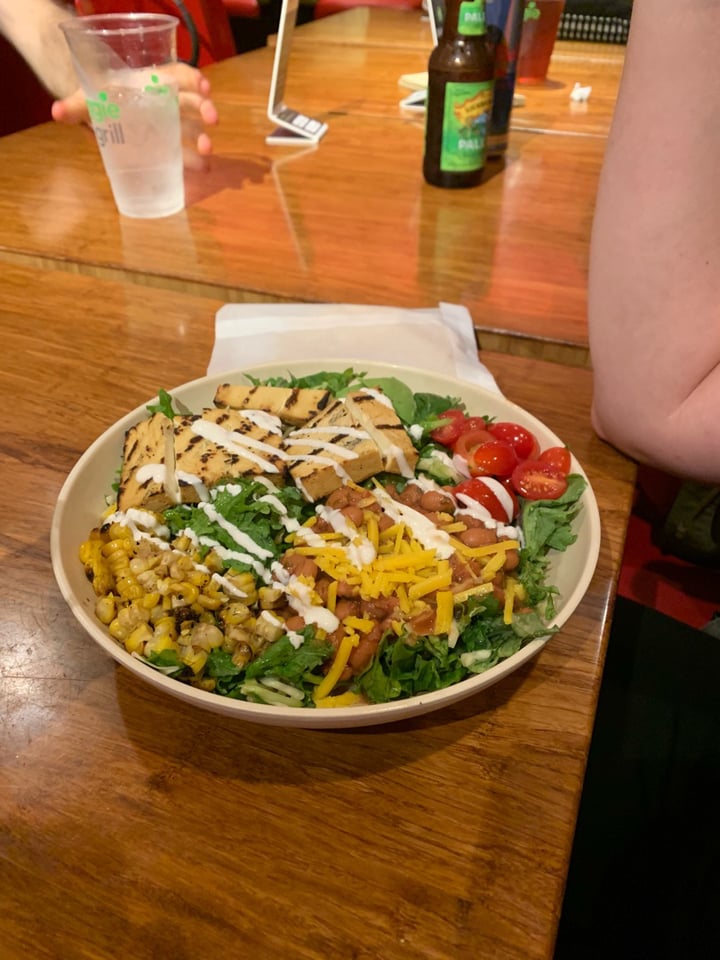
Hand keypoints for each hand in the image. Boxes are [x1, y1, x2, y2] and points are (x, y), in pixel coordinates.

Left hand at [51, 62, 218, 169]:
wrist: (96, 116)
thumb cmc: (96, 100)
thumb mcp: (85, 100)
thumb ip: (74, 107)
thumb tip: (56, 112)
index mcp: (149, 84)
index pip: (177, 76)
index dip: (193, 80)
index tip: (204, 88)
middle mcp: (164, 102)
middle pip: (190, 102)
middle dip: (204, 109)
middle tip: (212, 119)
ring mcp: (168, 125)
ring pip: (192, 128)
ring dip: (203, 138)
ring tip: (207, 151)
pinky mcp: (167, 146)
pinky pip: (185, 150)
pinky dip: (196, 159)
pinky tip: (203, 169)